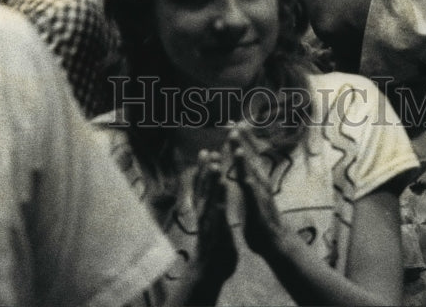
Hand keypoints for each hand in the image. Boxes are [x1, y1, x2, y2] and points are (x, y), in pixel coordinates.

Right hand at [193, 150, 237, 287]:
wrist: (208, 273)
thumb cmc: (212, 249)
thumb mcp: (211, 226)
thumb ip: (211, 211)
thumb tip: (211, 201)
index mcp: (205, 211)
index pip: (203, 187)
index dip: (203, 170)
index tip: (205, 153)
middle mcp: (204, 214)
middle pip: (203, 188)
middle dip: (205, 170)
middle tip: (208, 152)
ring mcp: (210, 222)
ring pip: (209, 197)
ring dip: (211, 179)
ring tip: (214, 163)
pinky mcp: (217, 230)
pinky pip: (218, 210)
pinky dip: (219, 196)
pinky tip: (222, 184)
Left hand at [228, 127, 285, 257]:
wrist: (276, 242)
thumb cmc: (262, 218)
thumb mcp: (253, 194)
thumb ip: (248, 179)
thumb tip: (243, 166)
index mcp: (255, 179)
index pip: (247, 155)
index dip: (240, 140)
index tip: (232, 123)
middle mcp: (260, 183)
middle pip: (249, 157)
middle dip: (241, 140)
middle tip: (232, 123)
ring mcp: (260, 195)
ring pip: (251, 171)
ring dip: (243, 155)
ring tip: (235, 140)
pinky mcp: (258, 209)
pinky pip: (252, 195)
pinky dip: (249, 183)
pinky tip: (244, 176)